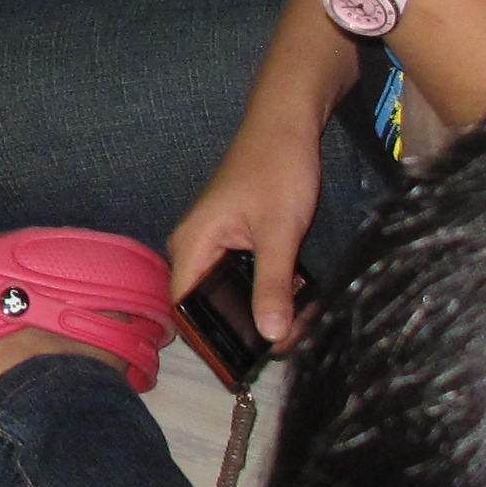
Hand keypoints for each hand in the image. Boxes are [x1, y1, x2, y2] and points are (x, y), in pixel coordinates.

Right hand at [168, 103, 325, 342]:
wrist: (288, 121)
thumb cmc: (277, 168)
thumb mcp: (280, 232)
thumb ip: (272, 285)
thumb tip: (272, 337)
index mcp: (192, 245)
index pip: (186, 309)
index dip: (211, 340)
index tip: (244, 365)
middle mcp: (195, 247)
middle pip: (209, 304)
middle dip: (245, 327)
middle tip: (289, 342)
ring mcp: (216, 243)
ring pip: (231, 292)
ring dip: (262, 308)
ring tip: (299, 325)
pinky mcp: (237, 239)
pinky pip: (245, 276)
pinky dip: (269, 288)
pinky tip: (297, 300)